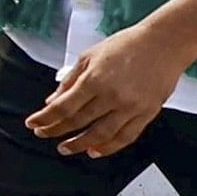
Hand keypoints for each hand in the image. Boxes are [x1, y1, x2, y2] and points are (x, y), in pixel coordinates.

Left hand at [27, 22, 187, 157]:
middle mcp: (112, 96)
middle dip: (57, 131)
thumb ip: (70, 80)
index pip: (63, 107)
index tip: (33, 124)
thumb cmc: (126, 45)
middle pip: (79, 122)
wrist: (163, 44)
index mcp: (94, 80)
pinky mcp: (147, 114)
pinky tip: (95, 151)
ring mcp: (131, 107)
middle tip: (44, 135)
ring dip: (80, 144)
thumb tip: (52, 101)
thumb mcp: (89, 56)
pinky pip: (126, 136)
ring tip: (66, 148)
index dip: (45, 118)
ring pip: (101, 134)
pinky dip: (110, 147)